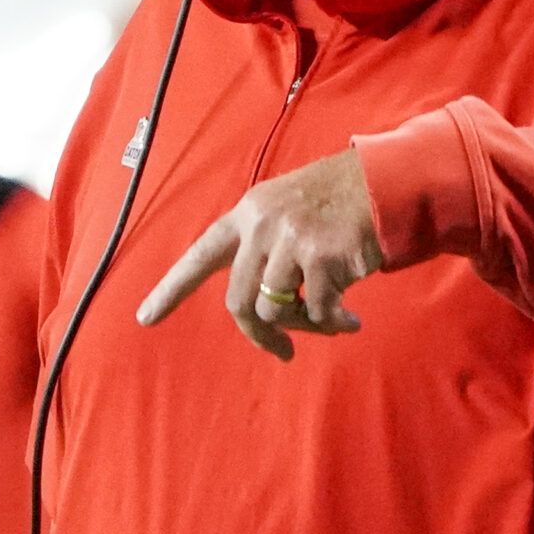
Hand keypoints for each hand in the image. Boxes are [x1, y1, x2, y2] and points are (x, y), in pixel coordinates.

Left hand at [136, 149, 385, 360]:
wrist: (387, 181)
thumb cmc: (341, 200)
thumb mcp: (290, 207)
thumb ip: (266, 246)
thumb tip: (263, 308)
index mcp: (249, 212)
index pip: (201, 253)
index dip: (172, 288)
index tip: (146, 318)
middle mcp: (262, 225)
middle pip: (238, 300)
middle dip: (259, 335)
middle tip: (282, 352)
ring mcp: (290, 240)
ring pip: (276, 311)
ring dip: (305, 326)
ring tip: (332, 320)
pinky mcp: (321, 258)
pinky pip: (316, 312)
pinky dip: (334, 323)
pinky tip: (351, 318)